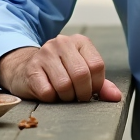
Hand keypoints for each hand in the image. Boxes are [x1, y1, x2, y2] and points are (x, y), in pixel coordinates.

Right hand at [0, 34, 122, 102]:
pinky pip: (47, 92)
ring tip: (62, 94)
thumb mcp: (82, 73)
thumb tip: (115, 96)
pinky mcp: (31, 68)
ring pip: (65, 85)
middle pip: (82, 75)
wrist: (24, 68)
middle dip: (82, 93)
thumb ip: (100, 84)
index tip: (90, 90)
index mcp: (80, 41)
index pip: (97, 65)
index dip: (96, 84)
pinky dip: (51, 99)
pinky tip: (48, 92)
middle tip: (77, 97)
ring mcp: (45, 53)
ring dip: (66, 97)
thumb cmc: (59, 72)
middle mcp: (62, 43)